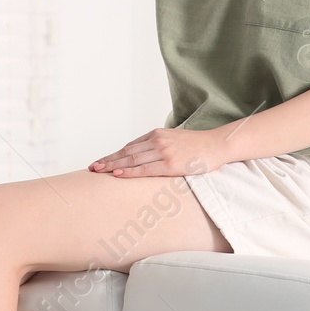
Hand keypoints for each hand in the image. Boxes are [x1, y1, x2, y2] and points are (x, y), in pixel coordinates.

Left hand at [89, 127, 227, 178]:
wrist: (217, 145)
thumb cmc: (197, 146)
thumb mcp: (174, 140)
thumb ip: (158, 146)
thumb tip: (144, 157)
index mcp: (156, 135)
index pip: (129, 147)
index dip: (113, 155)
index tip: (100, 162)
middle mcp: (157, 141)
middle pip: (126, 153)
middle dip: (108, 160)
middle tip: (92, 168)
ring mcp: (163, 152)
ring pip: (132, 160)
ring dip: (113, 166)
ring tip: (99, 171)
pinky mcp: (170, 164)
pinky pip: (145, 169)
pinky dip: (129, 172)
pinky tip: (118, 175)